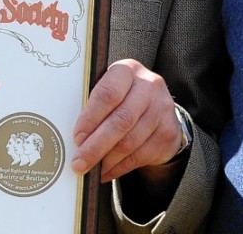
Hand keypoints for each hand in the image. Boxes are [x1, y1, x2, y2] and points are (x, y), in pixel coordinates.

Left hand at [70, 59, 181, 181]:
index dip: (90, 118)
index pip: (108, 93)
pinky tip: (106, 171)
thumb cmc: (122, 96)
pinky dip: (119, 167)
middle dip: (96, 146)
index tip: (76, 137)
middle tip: (79, 163)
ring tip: (90, 169)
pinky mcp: (168, 133)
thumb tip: (73, 136)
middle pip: (120, 121)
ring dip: (106, 160)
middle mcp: (149, 86)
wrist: (158, 106)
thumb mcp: (109, 89)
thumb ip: (93, 104)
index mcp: (127, 70)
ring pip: (130, 142)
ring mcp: (162, 110)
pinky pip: (140, 156)